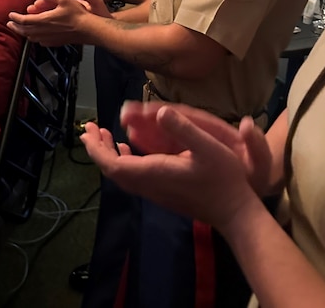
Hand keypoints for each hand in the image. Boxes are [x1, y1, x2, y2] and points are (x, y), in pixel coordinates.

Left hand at [8, 0, 90, 45]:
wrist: (88, 29)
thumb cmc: (77, 14)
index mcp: (44, 20)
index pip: (24, 20)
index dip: (15, 18)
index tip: (10, 15)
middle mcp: (44, 31)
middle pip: (24, 31)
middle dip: (16, 27)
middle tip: (10, 24)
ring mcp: (49, 38)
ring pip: (31, 37)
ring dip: (24, 33)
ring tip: (20, 30)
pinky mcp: (55, 42)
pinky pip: (40, 42)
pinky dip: (34, 38)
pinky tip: (35, 37)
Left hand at [81, 107, 255, 230]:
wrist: (235, 214)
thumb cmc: (225, 179)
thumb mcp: (209, 147)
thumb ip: (183, 129)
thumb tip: (160, 110)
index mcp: (155, 174)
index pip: (114, 166)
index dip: (97, 149)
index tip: (88, 131)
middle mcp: (150, 186)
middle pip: (113, 171)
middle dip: (98, 149)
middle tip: (90, 128)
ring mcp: (156, 193)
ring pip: (122, 175)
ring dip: (109, 154)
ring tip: (104, 135)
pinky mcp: (163, 195)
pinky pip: (133, 178)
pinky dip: (124, 162)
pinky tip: (128, 150)